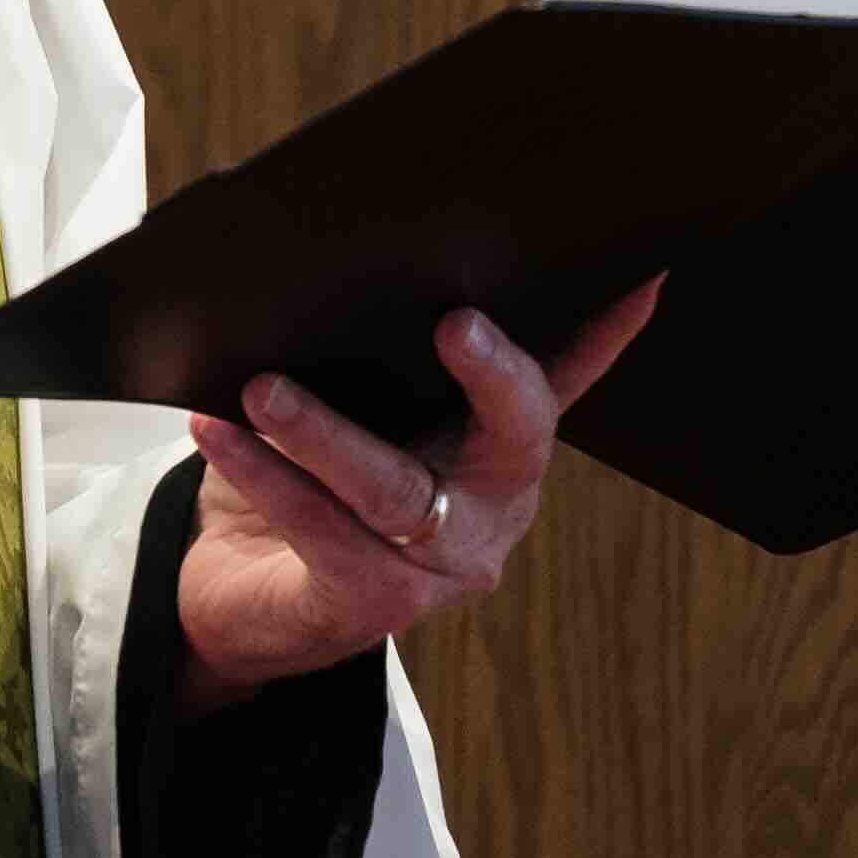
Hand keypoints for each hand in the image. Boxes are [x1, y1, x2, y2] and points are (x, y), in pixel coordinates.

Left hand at [168, 279, 663, 711]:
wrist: (239, 592)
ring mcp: (440, 566)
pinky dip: (268, 478)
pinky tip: (221, 435)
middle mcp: (488, 509)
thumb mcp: (345, 403)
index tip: (636, 280)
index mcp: (494, 451)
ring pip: (396, 490)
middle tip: (454, 321)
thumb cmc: (300, 481)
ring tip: (265, 389)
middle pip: (517, 437)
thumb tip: (344, 254)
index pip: (556, 382)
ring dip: (325, 433)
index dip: (605, 336)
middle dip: (495, 375)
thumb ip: (370, 351)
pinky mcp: (375, 604)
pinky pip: (325, 534)